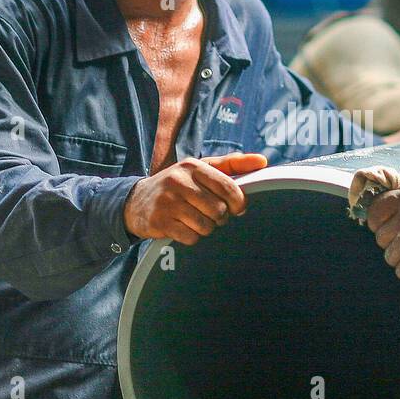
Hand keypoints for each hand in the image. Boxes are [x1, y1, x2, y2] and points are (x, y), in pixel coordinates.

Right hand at [123, 152, 267, 244]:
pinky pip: (191, 237)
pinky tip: (182, 227)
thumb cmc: (178, 184)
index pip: (229, 187)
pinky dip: (191, 237)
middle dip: (219, 217)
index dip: (238, 203)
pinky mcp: (160, 221)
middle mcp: (179, 181)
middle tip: (209, 213)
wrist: (136, 201)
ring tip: (194, 219)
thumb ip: (232, 165)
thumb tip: (262, 160)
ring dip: (205, 228)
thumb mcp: (201, 169)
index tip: (237, 208)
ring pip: (206, 226)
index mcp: (193, 166)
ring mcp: (168, 201)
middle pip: (219, 210)